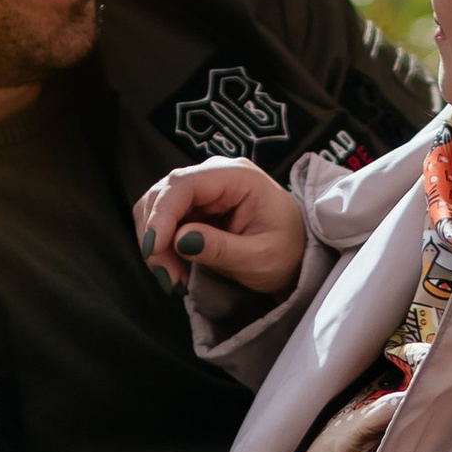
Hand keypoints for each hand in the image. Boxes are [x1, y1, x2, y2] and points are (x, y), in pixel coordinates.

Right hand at [135, 155, 305, 296]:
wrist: (297, 253)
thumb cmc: (287, 251)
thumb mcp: (260, 257)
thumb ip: (221, 248)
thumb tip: (179, 240)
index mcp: (237, 176)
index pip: (184, 184)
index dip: (162, 215)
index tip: (154, 249)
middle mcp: (215, 175)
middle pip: (163, 193)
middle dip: (155, 235)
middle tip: (168, 276)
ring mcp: (203, 189)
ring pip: (157, 207)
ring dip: (156, 243)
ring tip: (174, 276)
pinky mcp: (195, 206)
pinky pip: (165, 221)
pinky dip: (162, 246)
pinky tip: (177, 268)